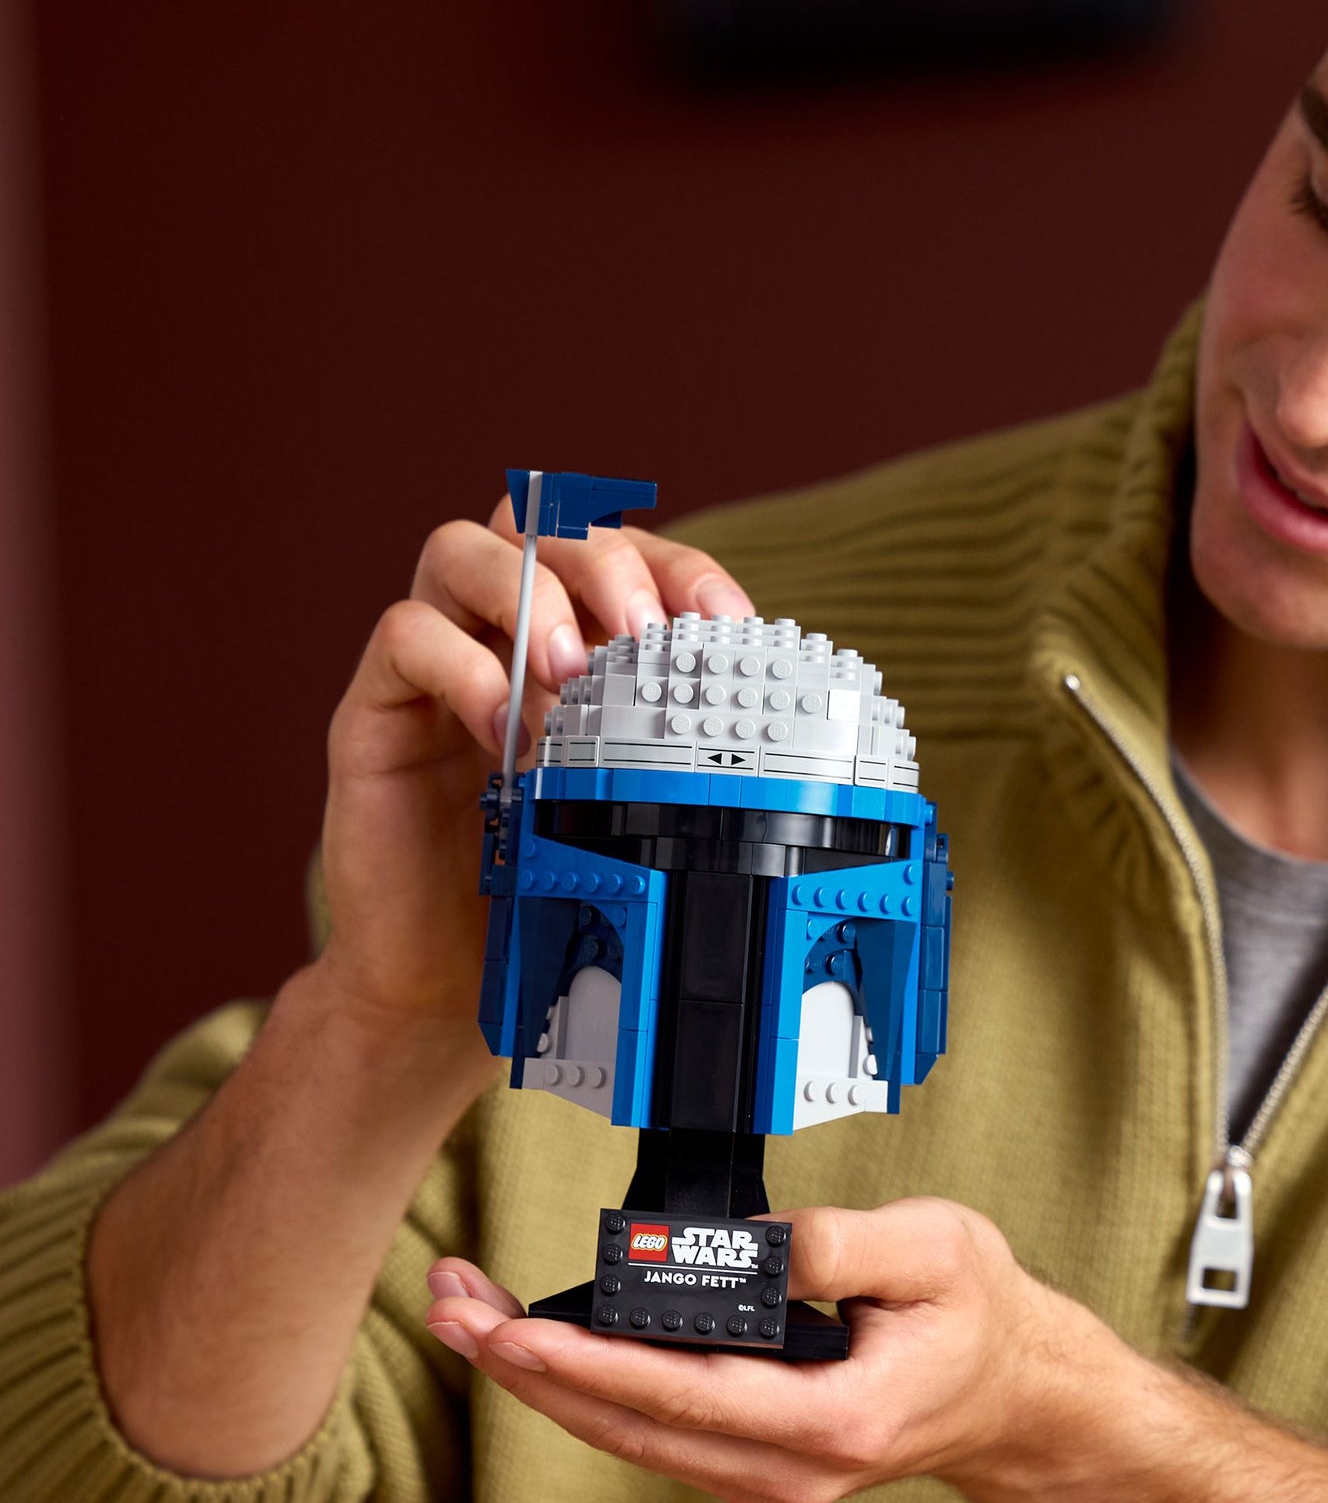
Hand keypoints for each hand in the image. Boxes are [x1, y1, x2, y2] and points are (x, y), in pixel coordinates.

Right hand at [312, 493, 754, 1062]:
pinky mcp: (373, 709)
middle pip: (540, 521)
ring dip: (528, 594)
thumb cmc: (546, 884)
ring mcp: (433, 662)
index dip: (680, 566)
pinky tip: (509, 736)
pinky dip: (464, 669)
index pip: (626, 550)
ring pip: (459, 549)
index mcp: (573, 638)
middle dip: (604, 560)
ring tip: (571, 671)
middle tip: (643, 631)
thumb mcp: (633, 810)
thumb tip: (778, 740)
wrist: (446, 981)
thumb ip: (677, 756)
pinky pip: (405, 637)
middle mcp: (499, 631)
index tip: (729, 619)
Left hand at [422, 1198, 1093, 1502]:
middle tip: (449, 1303)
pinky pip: (646, 1429)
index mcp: (829, 1420)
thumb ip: (844, 1244)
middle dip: (523, 1364)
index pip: (679, 1393)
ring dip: (537, 1377)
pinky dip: (581, 1387)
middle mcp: (781, 1468)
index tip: (513, 1329)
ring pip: (623, 1433)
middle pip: (624, 1424)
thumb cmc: (976, 1316)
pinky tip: (538, 1349)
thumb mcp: (937, 1250)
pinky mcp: (748, 1458)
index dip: (585, 1363)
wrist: (1010, 1390)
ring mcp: (761, 1474)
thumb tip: (754, 1240)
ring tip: (465, 1315)